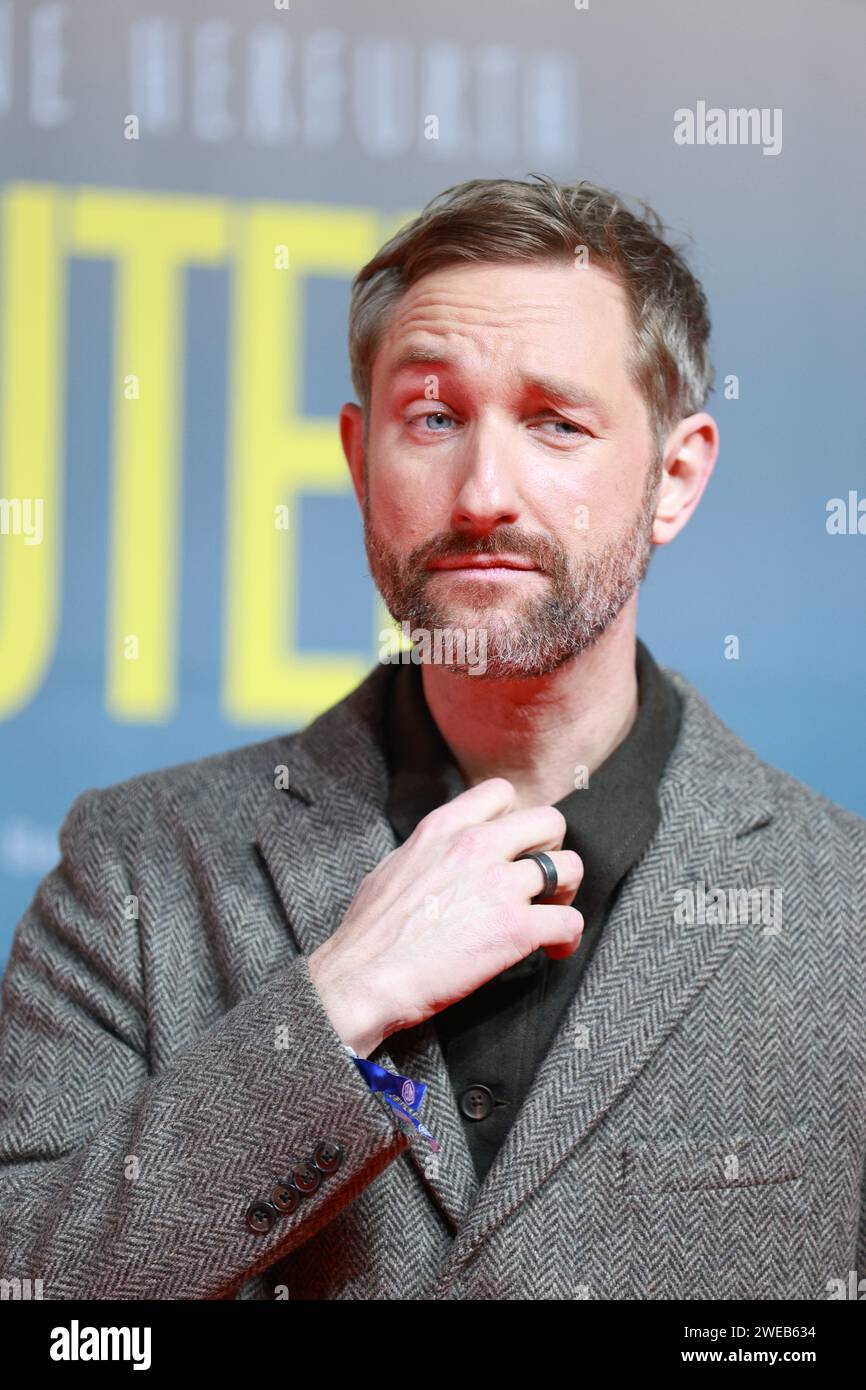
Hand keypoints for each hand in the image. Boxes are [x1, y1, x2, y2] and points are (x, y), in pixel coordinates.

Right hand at [308, 777, 582, 1056]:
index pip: (501, 793)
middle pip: (549, 822)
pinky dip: (568, 937)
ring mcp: (499, 885)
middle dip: (552, 849)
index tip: (514, 846)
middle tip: (541, 881)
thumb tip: (443, 857)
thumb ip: (429, 851)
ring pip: (570, 867)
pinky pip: (569, 921)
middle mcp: (476, 846)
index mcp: (444, 828)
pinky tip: (553, 950)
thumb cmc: (368, 935)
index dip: (515, 819)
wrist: (361, 980)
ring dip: (566, 892)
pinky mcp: (515, 928)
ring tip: (551, 914)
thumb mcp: (394, 867)